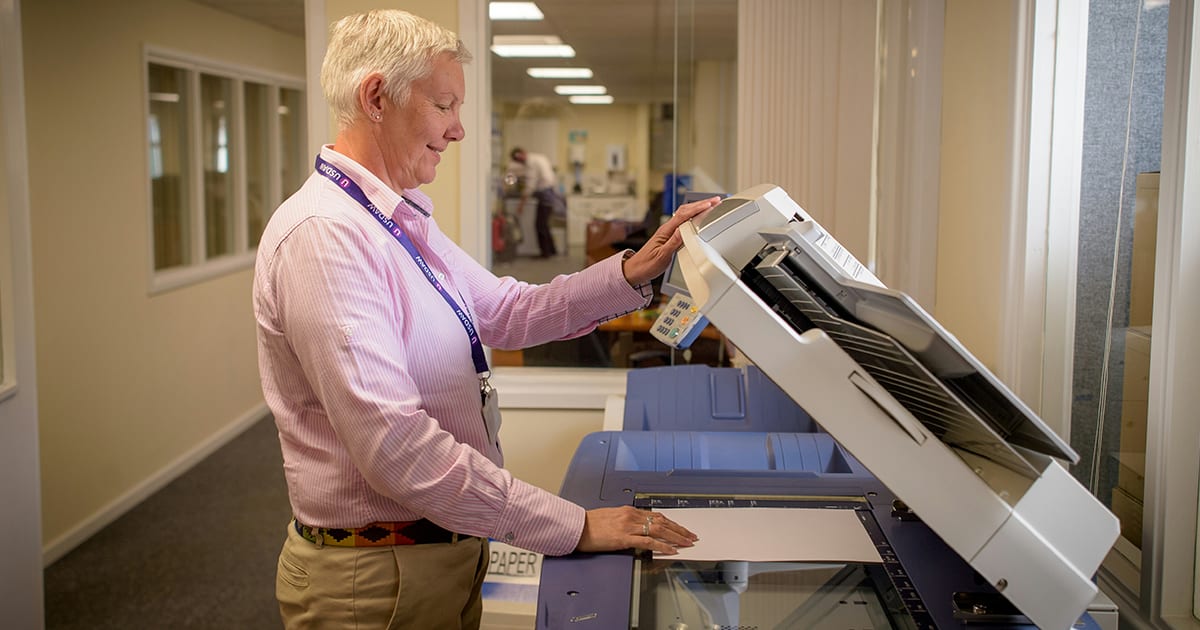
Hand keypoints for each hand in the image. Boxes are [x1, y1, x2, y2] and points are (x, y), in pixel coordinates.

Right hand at [575, 506, 698, 554]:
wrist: (576, 527)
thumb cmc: (590, 524)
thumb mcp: (611, 517)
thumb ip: (626, 521)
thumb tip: (638, 527)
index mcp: (629, 511)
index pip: (656, 515)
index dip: (672, 522)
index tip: (681, 528)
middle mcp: (631, 516)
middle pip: (662, 521)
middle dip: (679, 529)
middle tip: (691, 536)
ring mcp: (628, 527)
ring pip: (658, 530)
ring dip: (675, 537)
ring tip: (687, 543)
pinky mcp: (623, 538)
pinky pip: (647, 542)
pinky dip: (662, 545)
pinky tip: (670, 550)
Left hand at [622, 196, 721, 285]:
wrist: (635, 270)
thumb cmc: (646, 265)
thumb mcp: (662, 257)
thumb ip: (673, 243)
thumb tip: (684, 230)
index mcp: (665, 231)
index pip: (684, 215)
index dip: (698, 208)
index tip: (711, 204)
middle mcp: (666, 229)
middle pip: (685, 211)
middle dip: (702, 204)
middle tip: (716, 200)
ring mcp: (668, 232)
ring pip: (684, 215)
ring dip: (698, 208)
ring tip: (711, 205)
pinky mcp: (669, 236)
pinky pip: (683, 222)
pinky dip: (693, 216)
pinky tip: (698, 217)